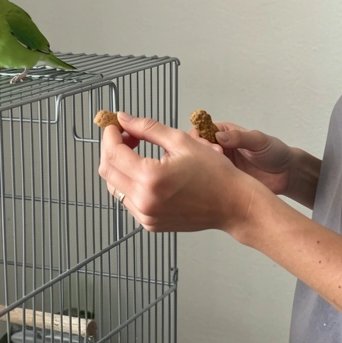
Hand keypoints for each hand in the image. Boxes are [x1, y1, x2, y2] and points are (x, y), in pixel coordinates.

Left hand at [98, 112, 260, 236]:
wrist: (234, 205)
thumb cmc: (215, 174)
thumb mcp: (181, 141)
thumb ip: (147, 128)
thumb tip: (123, 119)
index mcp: (151, 178)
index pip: (112, 153)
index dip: (110, 135)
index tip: (115, 125)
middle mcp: (144, 201)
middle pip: (107, 170)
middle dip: (111, 148)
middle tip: (127, 136)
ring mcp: (146, 216)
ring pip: (114, 186)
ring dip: (119, 166)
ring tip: (137, 151)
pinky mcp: (150, 224)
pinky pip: (127, 200)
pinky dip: (129, 183)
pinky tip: (145, 171)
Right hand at [201, 122, 292, 195]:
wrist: (287, 175)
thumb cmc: (275, 152)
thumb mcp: (259, 141)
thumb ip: (240, 138)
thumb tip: (218, 136)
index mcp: (224, 133)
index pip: (201, 131)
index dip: (200, 138)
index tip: (212, 147)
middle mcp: (218, 147)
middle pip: (196, 148)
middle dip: (201, 153)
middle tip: (217, 159)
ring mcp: (219, 164)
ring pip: (200, 164)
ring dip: (203, 167)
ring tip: (218, 171)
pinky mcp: (222, 179)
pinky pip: (208, 179)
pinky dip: (207, 180)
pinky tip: (215, 183)